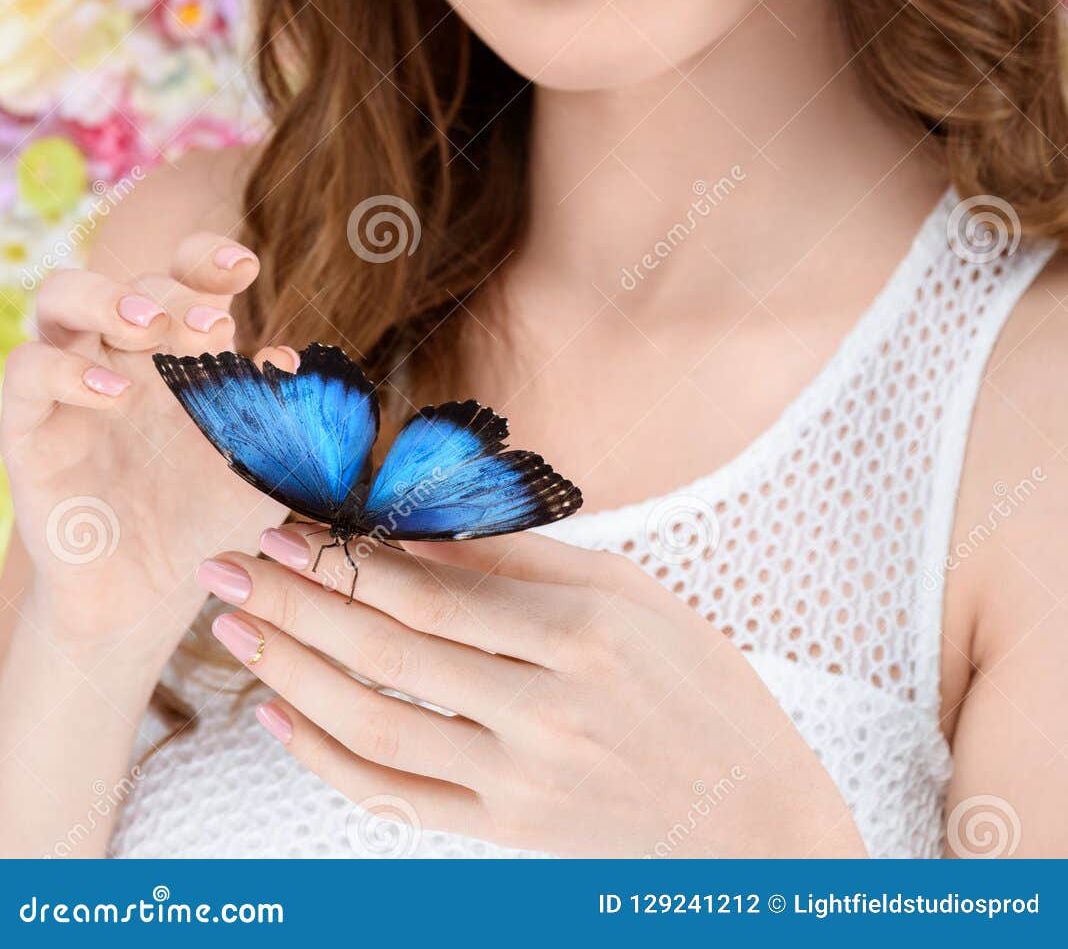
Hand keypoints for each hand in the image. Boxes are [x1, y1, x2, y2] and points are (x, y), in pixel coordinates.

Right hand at [0, 234, 293, 659]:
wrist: (148, 595)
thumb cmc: (205, 518)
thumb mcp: (259, 467)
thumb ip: (282, 418)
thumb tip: (288, 360)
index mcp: (179, 349)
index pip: (185, 273)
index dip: (208, 257)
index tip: (245, 267)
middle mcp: (122, 354)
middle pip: (131, 280)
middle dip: (172, 290)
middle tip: (211, 328)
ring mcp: (71, 386)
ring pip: (59, 297)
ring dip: (104, 297)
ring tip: (147, 327)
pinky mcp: (28, 431)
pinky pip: (26, 373)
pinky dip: (66, 370)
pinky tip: (114, 394)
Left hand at [195, 526, 867, 857]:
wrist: (755, 823)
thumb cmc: (698, 685)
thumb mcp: (632, 595)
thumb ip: (524, 561)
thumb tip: (415, 532)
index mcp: (581, 632)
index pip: (431, 588)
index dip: (347, 555)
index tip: (286, 524)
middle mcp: (545, 708)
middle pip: (387, 650)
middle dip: (295, 601)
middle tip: (228, 564)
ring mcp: (522, 781)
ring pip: (375, 723)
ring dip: (292, 673)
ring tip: (236, 630)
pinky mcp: (506, 835)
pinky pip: (395, 798)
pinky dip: (326, 759)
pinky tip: (278, 718)